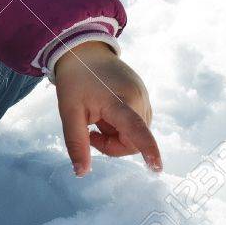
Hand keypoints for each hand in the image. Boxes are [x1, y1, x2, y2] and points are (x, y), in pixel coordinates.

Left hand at [53, 41, 162, 176]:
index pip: (137, 130)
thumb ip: (76, 143)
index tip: (157, 167)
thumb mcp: (69, 112)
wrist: (84, 51)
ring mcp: (144, 96)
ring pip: (137, 134)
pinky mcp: (144, 95)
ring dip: (117, 135)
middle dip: (113, 144)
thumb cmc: (75, 81)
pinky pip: (138, 123)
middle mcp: (138, 98)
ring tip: (99, 117)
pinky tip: (108, 111)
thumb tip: (81, 173)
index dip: (148, 150)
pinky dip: (122, 126)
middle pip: (134, 141)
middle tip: (92, 131)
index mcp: (119, 101)